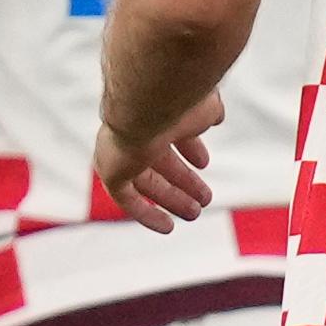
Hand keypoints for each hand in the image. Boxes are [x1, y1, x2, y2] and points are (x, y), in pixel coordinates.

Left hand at [91, 95, 221, 229]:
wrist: (150, 100)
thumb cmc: (179, 99)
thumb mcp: (202, 106)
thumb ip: (207, 113)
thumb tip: (215, 118)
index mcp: (155, 111)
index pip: (170, 133)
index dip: (189, 148)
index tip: (204, 164)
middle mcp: (134, 130)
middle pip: (158, 161)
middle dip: (183, 180)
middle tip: (204, 197)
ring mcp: (120, 151)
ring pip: (146, 181)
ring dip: (172, 198)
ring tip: (195, 212)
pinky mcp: (111, 171)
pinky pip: (126, 198)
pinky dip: (146, 213)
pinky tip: (167, 227)